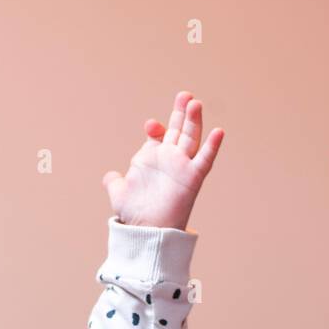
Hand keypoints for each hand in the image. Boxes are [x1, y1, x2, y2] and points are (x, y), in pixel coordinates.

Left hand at [102, 91, 224, 230]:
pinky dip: (212, 146)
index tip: (150, 126)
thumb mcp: (119, 194)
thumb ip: (114, 182)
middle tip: (184, 95)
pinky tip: (218, 132)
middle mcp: (169, 160)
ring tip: (195, 104)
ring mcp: (182, 167)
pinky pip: (205, 160)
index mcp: (152, 158)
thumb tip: (109, 177)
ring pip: (191, 138)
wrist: (145, 232)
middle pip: (178, 130)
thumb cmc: (134, 214)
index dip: (156, 128)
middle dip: (181, 113)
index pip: (158, 135)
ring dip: (194, 121)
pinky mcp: (192, 178)